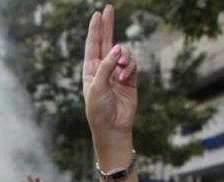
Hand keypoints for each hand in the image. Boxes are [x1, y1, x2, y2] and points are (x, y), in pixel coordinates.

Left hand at [83, 5, 136, 167]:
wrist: (113, 127)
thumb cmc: (98, 110)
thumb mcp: (96, 87)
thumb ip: (105, 66)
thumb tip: (117, 47)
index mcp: (90, 70)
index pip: (93, 45)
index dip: (95, 29)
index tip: (97, 14)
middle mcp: (103, 69)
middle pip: (106, 41)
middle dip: (108, 25)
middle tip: (109, 8)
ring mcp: (117, 73)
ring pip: (124, 52)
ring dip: (124, 57)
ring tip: (121, 70)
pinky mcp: (131, 78)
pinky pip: (133, 64)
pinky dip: (131, 67)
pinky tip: (125, 78)